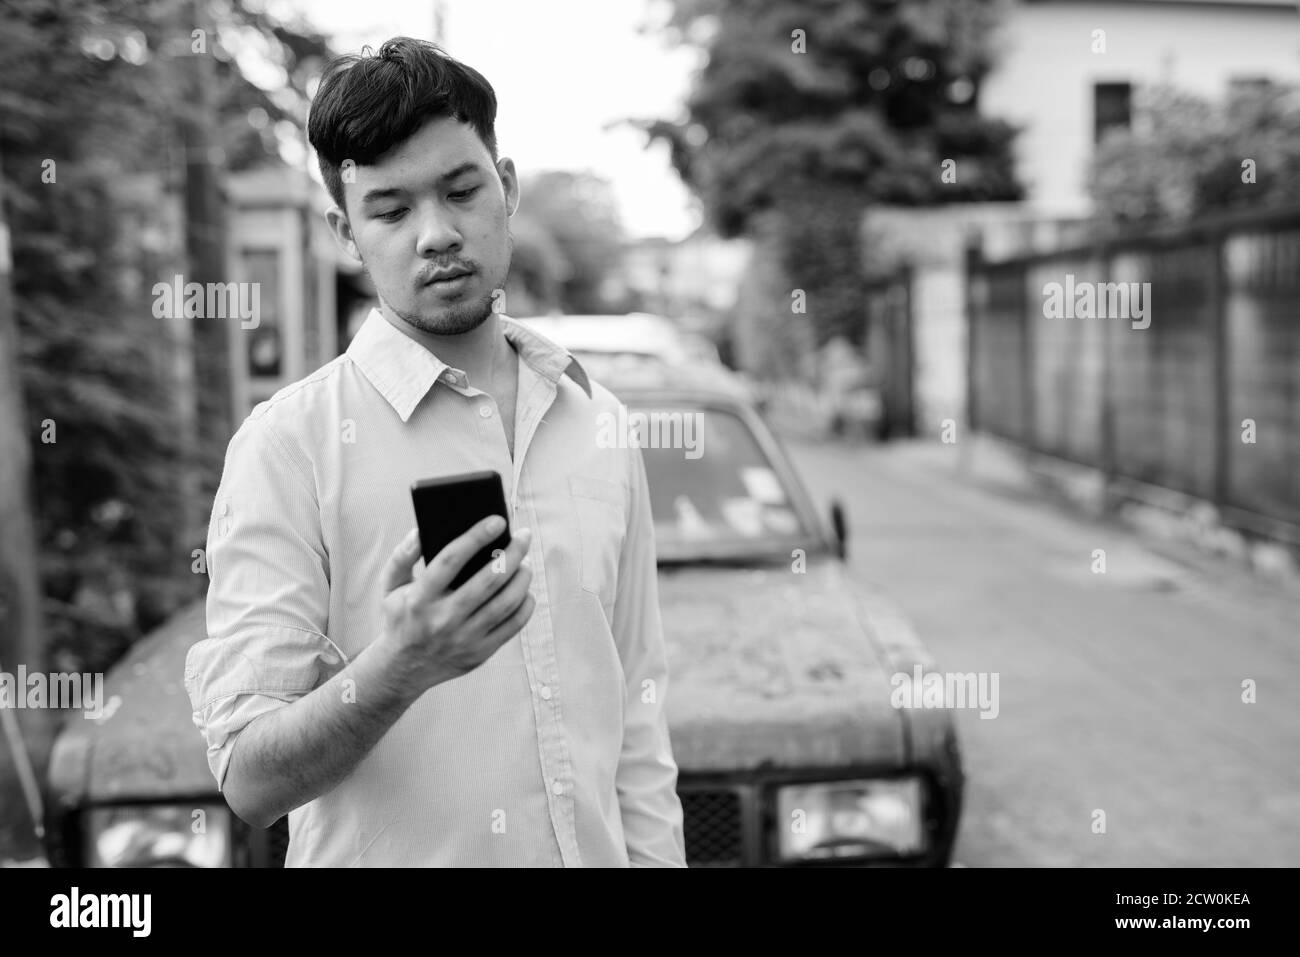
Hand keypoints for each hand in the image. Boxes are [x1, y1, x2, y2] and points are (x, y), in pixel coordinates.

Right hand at [378, 517, 534, 691]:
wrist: (402, 669)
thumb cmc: (401, 618)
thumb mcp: (391, 586)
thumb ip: (402, 555)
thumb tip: (421, 530)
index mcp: (420, 598)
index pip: (451, 559)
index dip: (476, 536)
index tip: (498, 521)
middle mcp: (443, 619)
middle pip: (488, 581)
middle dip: (513, 553)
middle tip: (524, 536)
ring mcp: (464, 638)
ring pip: (505, 603)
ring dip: (522, 577)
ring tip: (526, 562)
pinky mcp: (480, 652)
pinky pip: (513, 625)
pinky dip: (525, 604)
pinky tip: (525, 590)